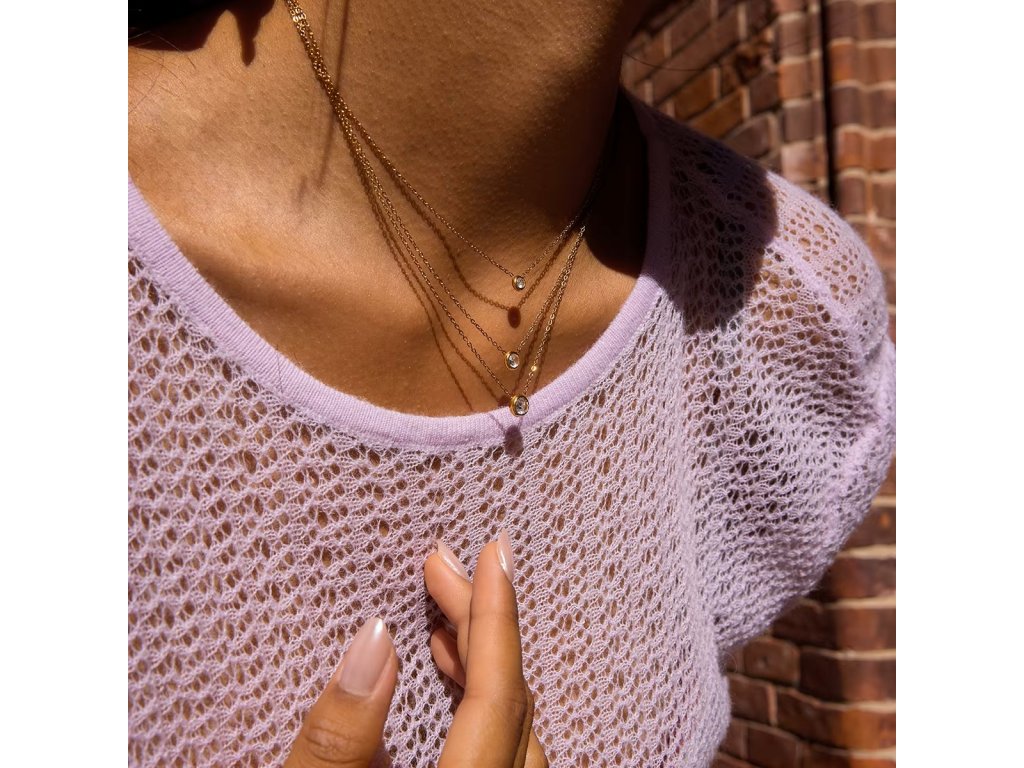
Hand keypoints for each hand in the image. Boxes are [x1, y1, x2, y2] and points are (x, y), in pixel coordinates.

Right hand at [283, 534, 546, 767]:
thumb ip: (339, 736)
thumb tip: (374, 639)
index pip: (496, 697)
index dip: (495, 619)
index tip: (493, 552)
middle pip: (511, 702)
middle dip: (480, 626)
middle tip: (440, 569)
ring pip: (516, 728)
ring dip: (484, 664)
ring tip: (445, 617)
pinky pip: (505, 747)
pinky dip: (484, 702)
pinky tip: (453, 677)